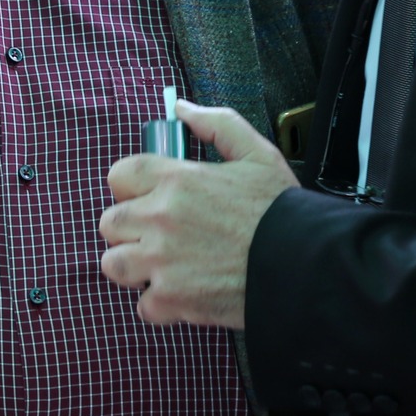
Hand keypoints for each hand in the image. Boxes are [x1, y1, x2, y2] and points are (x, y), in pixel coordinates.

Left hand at [97, 103, 298, 329]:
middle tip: (159, 235)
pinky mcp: (172, 299)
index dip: (131, 188)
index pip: (119, 176)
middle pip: (110, 222)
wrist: (305, 264)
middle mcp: (159, 217)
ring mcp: (161, 261)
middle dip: (131, 229)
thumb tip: (183, 109)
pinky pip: (143, 306)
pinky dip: (161, 305)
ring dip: (135, 267)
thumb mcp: (256, 153)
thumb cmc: (281, 211)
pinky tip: (184, 293)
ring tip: (163, 266)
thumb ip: (216, 124)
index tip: (149, 198)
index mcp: (175, 179)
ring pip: (114, 264)